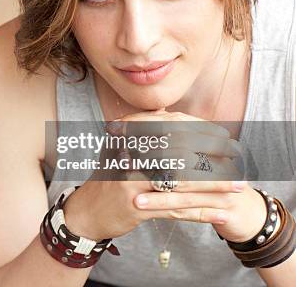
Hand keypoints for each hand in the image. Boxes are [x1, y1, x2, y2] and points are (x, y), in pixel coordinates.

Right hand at [63, 110, 258, 241]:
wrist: (86, 211)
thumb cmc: (109, 179)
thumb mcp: (120, 149)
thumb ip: (142, 130)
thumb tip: (166, 113)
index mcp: (128, 136)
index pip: (172, 126)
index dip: (201, 130)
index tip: (225, 136)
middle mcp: (129, 154)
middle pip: (181, 151)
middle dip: (214, 154)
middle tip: (239, 159)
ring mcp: (131, 180)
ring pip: (183, 181)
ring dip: (216, 185)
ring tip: (240, 186)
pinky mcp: (135, 206)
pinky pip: (176, 209)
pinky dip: (202, 212)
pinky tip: (222, 212)